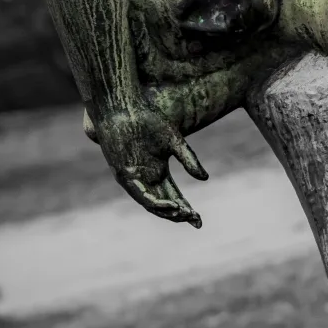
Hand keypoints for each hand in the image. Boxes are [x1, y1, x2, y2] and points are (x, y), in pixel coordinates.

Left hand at [89, 99, 209, 227]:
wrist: (123, 106)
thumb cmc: (148, 119)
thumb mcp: (175, 141)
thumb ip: (189, 160)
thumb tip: (205, 179)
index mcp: (158, 170)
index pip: (174, 196)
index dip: (186, 208)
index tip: (199, 220)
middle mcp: (145, 178)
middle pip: (165, 203)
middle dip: (179, 215)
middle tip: (195, 220)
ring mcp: (134, 177)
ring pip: (151, 203)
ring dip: (167, 212)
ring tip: (182, 214)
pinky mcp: (123, 174)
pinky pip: (140, 194)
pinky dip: (155, 202)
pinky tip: (169, 206)